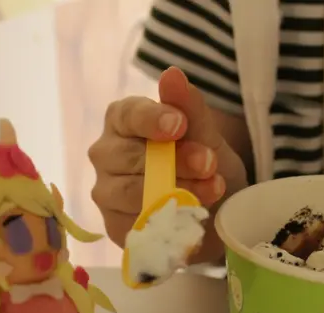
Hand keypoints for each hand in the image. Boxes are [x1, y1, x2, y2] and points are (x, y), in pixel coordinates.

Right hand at [89, 66, 247, 262]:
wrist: (216, 209)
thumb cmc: (203, 163)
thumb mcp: (206, 136)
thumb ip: (190, 108)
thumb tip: (172, 74)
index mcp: (123, 121)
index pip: (127, 115)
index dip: (152, 119)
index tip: (179, 125)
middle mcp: (106, 155)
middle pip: (129, 157)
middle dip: (175, 161)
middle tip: (209, 164)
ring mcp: (107, 193)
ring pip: (131, 193)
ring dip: (176, 191)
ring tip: (212, 189)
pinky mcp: (116, 227)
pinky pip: (135, 224)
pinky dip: (167, 219)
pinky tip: (192, 215)